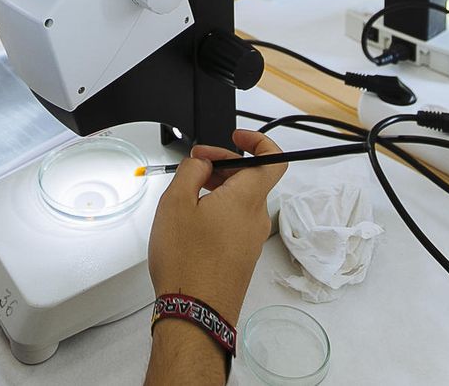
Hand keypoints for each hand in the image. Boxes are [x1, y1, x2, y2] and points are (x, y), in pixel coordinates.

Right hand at [148, 130, 285, 323]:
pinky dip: (218, 212)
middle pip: (250, 178)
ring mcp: (251, 240)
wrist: (194, 312)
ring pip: (240, 201)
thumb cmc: (187, 262)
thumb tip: (202, 163)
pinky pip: (235, 223)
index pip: (272, 159)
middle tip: (195, 165)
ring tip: (186, 197)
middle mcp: (256, 218)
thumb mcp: (175, 203)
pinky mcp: (242, 256)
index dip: (259, 142)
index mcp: (247, 199)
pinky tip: (192, 222)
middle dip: (223, 164)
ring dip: (218, 190)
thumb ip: (191, 171)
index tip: (236, 137)